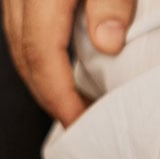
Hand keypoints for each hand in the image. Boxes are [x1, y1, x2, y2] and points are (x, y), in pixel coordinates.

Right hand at [3, 0, 135, 124]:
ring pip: (20, 42)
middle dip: (50, 96)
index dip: (59, 95)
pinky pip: (25, 28)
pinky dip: (43, 56)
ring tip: (78, 102)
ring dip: (45, 79)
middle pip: (25, 54)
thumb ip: (112, 4)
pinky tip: (66, 69)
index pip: (41, 52)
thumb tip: (107, 43)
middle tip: (81, 121)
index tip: (78, 120)